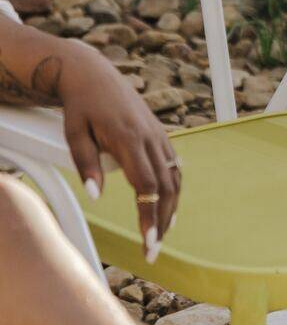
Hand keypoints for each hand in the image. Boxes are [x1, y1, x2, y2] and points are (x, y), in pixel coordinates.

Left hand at [59, 42, 180, 263]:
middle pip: (166, 187)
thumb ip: (86, 164)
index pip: (146, 186)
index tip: (149, 241)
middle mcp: (149, 137)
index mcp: (129, 139)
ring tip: (162, 234)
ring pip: (174, 177)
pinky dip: (173, 189)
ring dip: (171, 207)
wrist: (93, 74)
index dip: (149, 216)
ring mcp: (158, 134)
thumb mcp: (74, 133)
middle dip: (163, 221)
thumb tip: (96, 196)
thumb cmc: (80, 105)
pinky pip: (173, 165)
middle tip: (153, 250)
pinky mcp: (159, 133)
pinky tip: (168, 205)